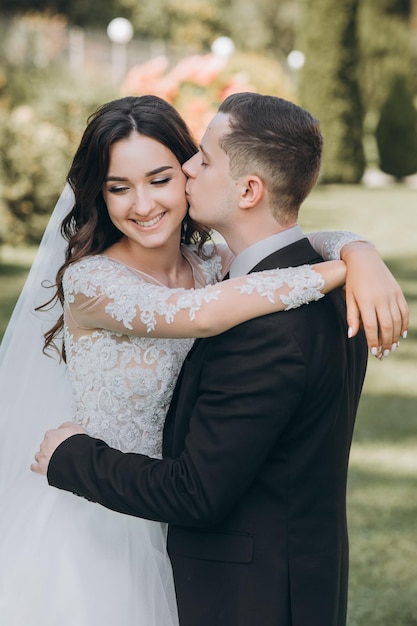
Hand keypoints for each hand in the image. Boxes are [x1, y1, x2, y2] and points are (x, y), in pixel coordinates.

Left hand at [31, 422, 85, 475]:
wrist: (75, 459)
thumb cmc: (75, 444)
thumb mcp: (75, 428)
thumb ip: (66, 426)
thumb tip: (63, 428)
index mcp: (51, 435)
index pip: (51, 435)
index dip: (57, 438)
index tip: (61, 440)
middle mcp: (45, 445)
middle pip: (45, 445)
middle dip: (51, 447)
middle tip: (59, 450)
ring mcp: (43, 456)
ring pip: (39, 455)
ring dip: (44, 456)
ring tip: (51, 458)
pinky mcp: (42, 468)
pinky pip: (35, 467)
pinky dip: (37, 467)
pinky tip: (41, 467)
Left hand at [341, 242, 408, 357]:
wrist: (364, 259)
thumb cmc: (353, 281)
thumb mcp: (349, 298)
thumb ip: (352, 317)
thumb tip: (352, 336)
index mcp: (366, 301)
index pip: (372, 326)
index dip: (373, 341)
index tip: (373, 352)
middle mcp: (381, 298)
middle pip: (387, 325)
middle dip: (386, 342)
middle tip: (384, 354)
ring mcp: (391, 295)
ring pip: (397, 320)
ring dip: (396, 336)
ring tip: (392, 347)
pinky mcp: (397, 292)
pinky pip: (404, 311)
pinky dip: (404, 324)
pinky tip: (401, 334)